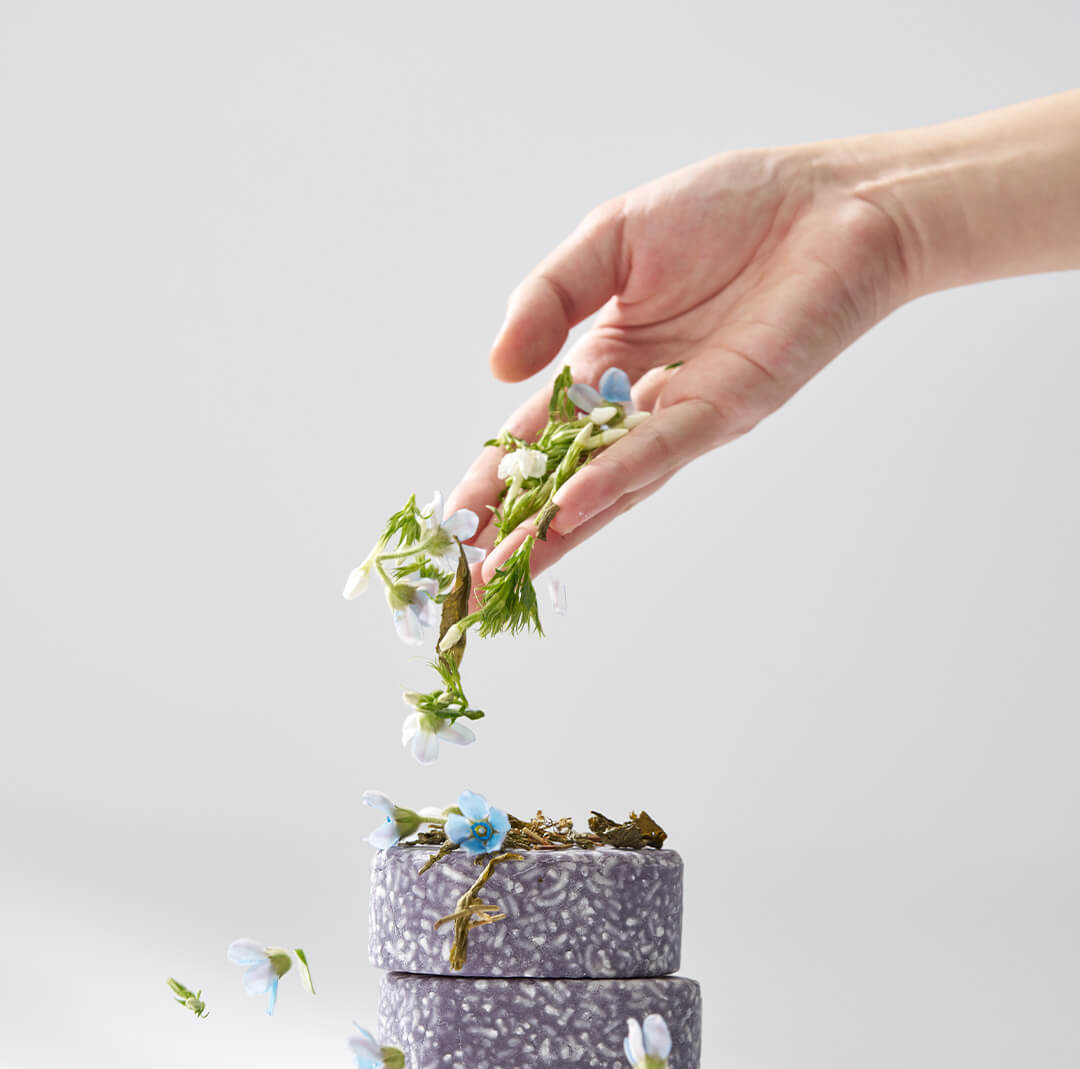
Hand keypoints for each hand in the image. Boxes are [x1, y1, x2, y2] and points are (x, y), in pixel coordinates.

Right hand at [447, 143, 910, 580]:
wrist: (830, 202)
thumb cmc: (732, 211)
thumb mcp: (609, 240)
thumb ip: (549, 298)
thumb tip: (497, 369)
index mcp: (605, 362)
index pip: (533, 432)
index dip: (491, 476)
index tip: (451, 522)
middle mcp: (640, 404)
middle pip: (565, 475)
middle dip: (515, 528)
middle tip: (465, 582)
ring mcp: (683, 415)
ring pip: (609, 482)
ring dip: (556, 528)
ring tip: (504, 570)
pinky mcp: (729, 408)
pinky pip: (662, 449)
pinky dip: (616, 477)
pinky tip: (572, 506)